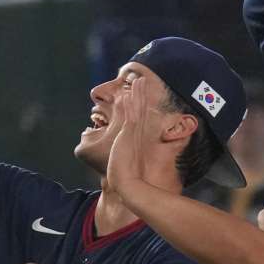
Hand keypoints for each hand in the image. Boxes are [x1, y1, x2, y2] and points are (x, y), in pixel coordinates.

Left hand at [105, 75, 152, 195]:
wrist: (127, 184)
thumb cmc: (124, 178)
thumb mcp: (124, 164)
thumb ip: (125, 159)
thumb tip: (121, 161)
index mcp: (134, 139)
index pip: (138, 118)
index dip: (140, 105)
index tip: (139, 95)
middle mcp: (136, 134)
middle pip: (140, 110)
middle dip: (141, 95)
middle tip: (142, 80)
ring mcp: (133, 134)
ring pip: (137, 109)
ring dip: (138, 94)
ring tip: (139, 80)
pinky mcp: (129, 135)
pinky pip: (131, 115)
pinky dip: (132, 104)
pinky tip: (129, 94)